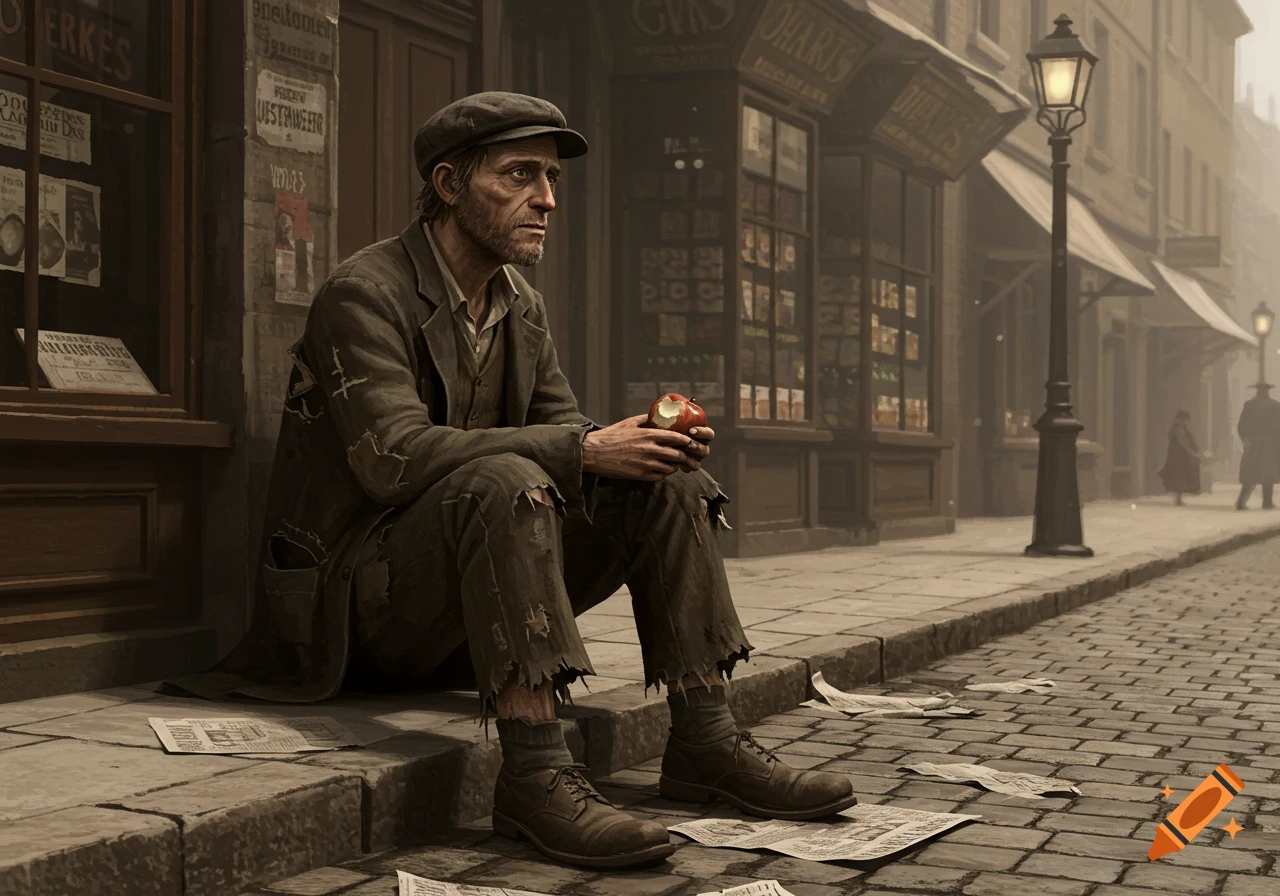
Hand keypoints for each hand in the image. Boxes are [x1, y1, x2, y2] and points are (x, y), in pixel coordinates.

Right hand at [582, 415, 711, 479]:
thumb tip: (659, 416)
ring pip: (670, 468)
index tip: (690, 441)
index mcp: (648, 434)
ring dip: (675, 466)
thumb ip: (647, 420)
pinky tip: (661, 469)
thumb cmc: (611, 436)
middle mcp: (649, 449)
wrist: (593, 452)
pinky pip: (660, 476)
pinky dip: (664, 474)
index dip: (687, 441)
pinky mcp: (640, 475)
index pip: (677, 438)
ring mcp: (645, 464)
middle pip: (678, 455)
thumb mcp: (629, 423)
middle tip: (686, 455)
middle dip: (684, 455)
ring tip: (674, 463)